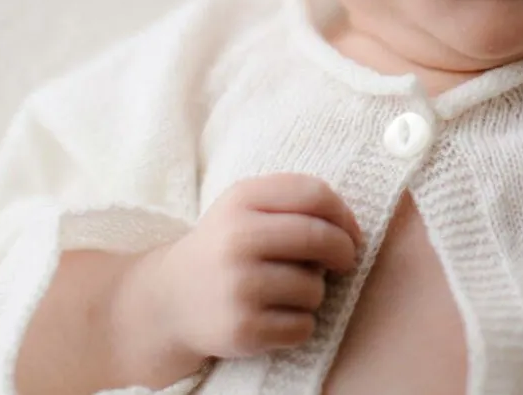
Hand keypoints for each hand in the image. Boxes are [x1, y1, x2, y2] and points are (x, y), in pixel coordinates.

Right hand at [150, 174, 360, 363]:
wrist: (171, 300)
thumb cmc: (227, 245)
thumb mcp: (248, 206)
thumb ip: (295, 200)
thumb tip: (351, 226)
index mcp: (243, 198)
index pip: (314, 193)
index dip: (343, 213)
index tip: (351, 230)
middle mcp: (237, 239)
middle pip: (319, 238)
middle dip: (344, 251)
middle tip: (346, 260)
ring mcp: (238, 286)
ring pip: (314, 287)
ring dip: (315, 291)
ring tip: (290, 290)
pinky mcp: (241, 329)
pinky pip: (302, 325)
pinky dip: (300, 324)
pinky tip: (278, 316)